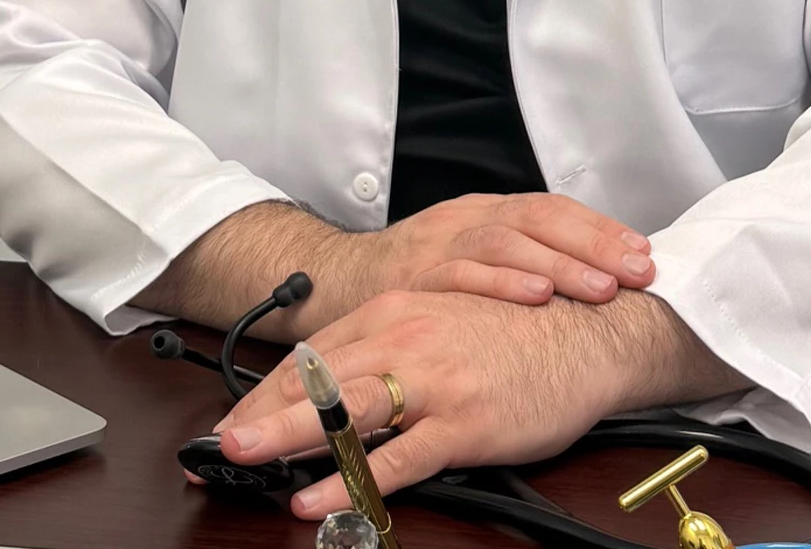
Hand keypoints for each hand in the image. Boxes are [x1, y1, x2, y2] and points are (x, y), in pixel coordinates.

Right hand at [136, 193, 653, 337]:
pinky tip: (534, 296)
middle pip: (541, 220)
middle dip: (595, 245)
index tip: (645, 256)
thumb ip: (522, 263)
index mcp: (486, 212)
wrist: (334, 284)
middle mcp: (467, 218)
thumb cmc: (415, 281)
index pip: (554, 210)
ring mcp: (438, 244)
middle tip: (639, 271)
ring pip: (509, 242)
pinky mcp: (412, 277)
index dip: (602, 230)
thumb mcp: (471, 261)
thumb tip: (595, 278)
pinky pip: (461, 274)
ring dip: (560, 263)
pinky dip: (500, 282)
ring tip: (602, 287)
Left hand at [213, 290, 635, 517]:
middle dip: (261, 416)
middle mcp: (408, 339)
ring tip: (243, 460)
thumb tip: (342, 384)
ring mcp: (434, 382)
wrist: (594, 335)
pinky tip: (318, 498)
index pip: (316, 354)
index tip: (235, 419)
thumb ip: (394, 346)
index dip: (268, 391)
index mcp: (399, 312)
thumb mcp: (447, 320)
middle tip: (217, 446)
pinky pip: (394, 459)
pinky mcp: (462, 424)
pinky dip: (351, 481)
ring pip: (344, 412)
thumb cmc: (521, 331)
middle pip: (318, 381)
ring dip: (287, 438)